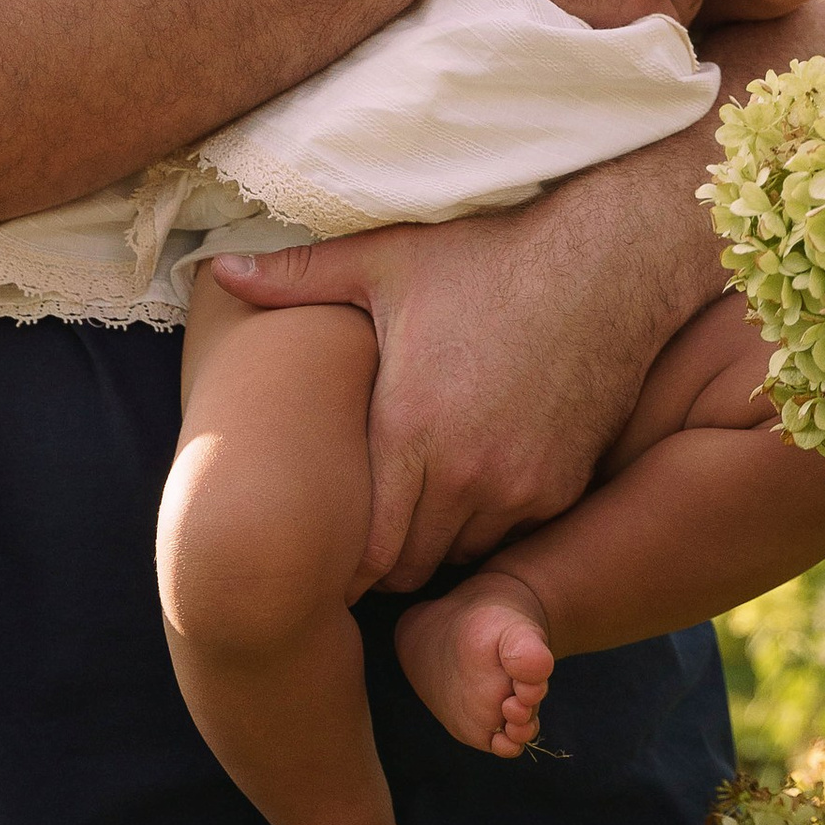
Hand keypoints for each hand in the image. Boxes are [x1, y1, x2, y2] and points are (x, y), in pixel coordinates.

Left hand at [214, 185, 702, 592]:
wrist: (607, 263)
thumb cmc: (489, 259)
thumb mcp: (387, 260)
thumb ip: (298, 278)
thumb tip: (217, 271)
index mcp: (411, 427)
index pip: (366, 549)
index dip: (342, 557)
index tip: (328, 539)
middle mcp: (467, 472)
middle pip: (411, 565)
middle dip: (385, 559)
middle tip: (365, 534)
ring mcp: (522, 486)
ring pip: (462, 555)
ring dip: (438, 544)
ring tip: (416, 512)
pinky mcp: (562, 484)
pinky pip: (512, 535)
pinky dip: (488, 526)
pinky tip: (472, 489)